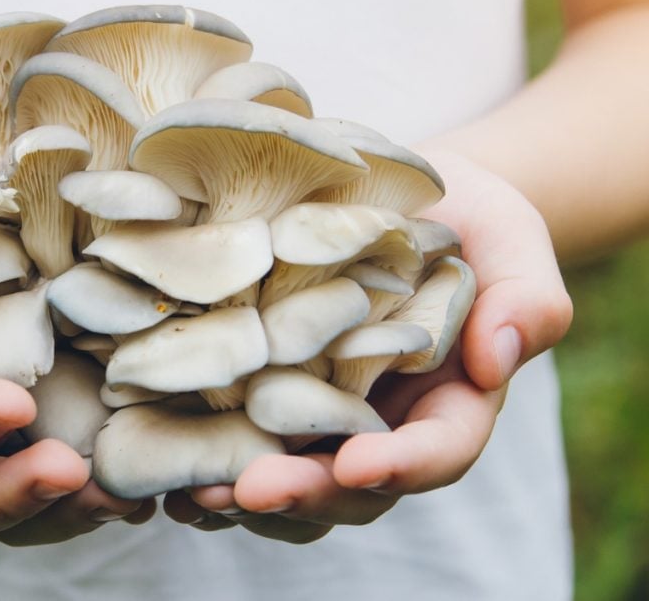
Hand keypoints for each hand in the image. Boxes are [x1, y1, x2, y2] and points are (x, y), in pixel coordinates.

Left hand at [165, 150, 571, 542]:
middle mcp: (382, 424)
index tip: (358, 463)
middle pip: (351, 485)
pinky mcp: (267, 389)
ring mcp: (321, 414)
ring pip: (292, 478)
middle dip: (303, 492)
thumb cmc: (467, 217)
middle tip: (248, 490)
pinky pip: (242, 440)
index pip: (437, 452)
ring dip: (243, 493)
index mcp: (448, 403)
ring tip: (194, 491)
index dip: (401, 466)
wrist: (397, 198)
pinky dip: (207, 457)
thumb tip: (495, 359)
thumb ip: (527, 299)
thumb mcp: (513, 240)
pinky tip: (163, 460)